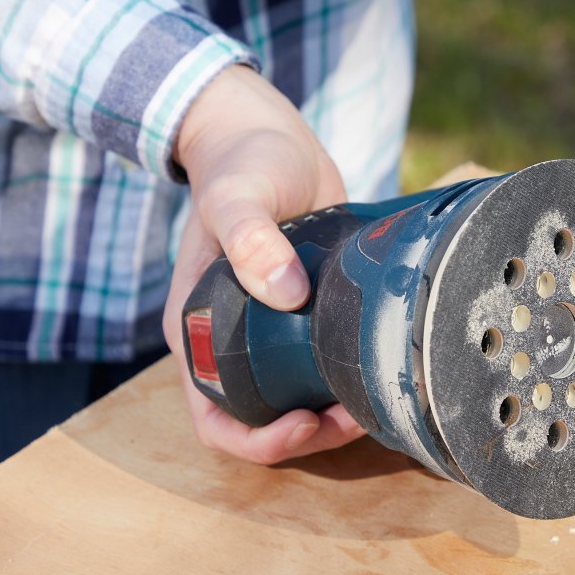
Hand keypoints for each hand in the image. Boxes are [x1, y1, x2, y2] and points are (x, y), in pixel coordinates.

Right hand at [162, 65, 365, 463]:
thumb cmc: (240, 161)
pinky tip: (380, 370)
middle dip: (308, 436)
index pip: (213, 417)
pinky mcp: (300, 320)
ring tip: (374, 399)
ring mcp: (264, 335)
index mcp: (194, 330)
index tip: (305, 421)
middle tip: (355, 418)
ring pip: (294, 405)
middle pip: (259, 424)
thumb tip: (284, 293)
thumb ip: (251, 238)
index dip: (257, 440)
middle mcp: (226, 343)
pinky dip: (348, 384)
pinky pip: (319, 373)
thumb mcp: (237, 194)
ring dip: (333, 419)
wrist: (266, 135)